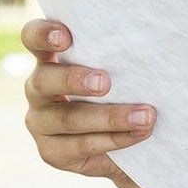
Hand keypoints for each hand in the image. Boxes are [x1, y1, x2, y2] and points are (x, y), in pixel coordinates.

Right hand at [20, 19, 155, 178]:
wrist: (127, 145)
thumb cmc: (124, 92)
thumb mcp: (120, 72)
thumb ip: (121, 58)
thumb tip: (154, 43)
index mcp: (50, 60)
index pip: (33, 39)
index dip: (43, 35)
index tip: (65, 36)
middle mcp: (38, 89)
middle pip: (44, 80)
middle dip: (74, 80)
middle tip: (105, 82)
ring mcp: (40, 122)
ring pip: (69, 119)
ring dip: (111, 117)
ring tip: (145, 116)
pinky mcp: (51, 152)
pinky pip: (82, 145)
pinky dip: (115, 139)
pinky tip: (139, 134)